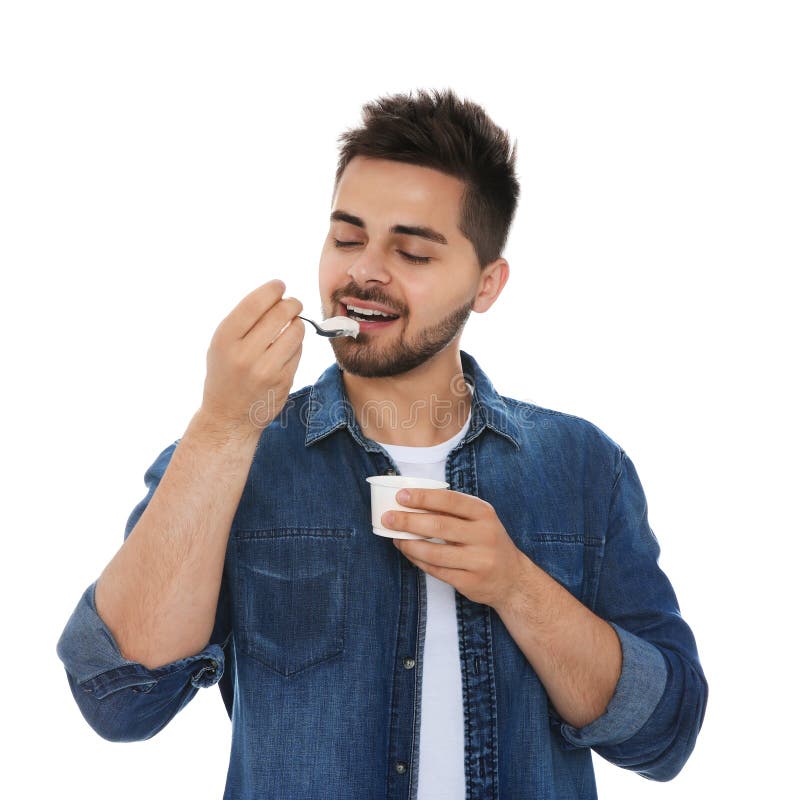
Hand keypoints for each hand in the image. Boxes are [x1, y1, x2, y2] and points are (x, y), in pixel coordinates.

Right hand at [200, 279, 304, 436]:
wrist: (228, 416)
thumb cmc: (225, 372)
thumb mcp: (222, 344)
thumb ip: (244, 320)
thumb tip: (276, 293)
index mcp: (225, 340)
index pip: (255, 303)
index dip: (272, 290)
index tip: (280, 285)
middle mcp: (244, 354)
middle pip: (280, 314)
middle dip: (291, 303)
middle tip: (293, 303)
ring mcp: (266, 370)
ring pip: (295, 332)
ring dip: (297, 324)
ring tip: (290, 325)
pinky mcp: (283, 381)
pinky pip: (299, 351)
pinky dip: (296, 345)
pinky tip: (286, 348)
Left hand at [382, 489, 525, 609]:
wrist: (512, 579)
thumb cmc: (487, 542)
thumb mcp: (479, 520)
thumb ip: (453, 510)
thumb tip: (411, 501)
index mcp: (484, 513)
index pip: (450, 500)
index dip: (423, 497)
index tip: (401, 496)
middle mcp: (484, 536)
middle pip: (439, 526)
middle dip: (408, 521)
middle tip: (388, 518)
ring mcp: (479, 561)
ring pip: (434, 552)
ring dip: (409, 544)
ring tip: (395, 537)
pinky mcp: (470, 582)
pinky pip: (436, 571)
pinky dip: (417, 560)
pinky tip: (408, 552)